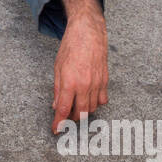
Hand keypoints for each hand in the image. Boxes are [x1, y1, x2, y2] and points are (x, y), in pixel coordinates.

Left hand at [51, 0, 107, 133]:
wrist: (88, 32)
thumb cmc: (70, 47)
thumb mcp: (57, 67)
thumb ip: (57, 89)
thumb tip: (56, 105)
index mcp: (69, 82)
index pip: (64, 110)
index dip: (59, 123)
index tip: (56, 129)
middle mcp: (85, 86)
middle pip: (80, 113)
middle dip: (72, 119)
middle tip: (65, 117)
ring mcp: (97, 83)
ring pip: (92, 108)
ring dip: (84, 111)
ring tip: (76, 106)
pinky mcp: (105, 80)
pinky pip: (102, 99)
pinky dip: (96, 103)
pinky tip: (89, 98)